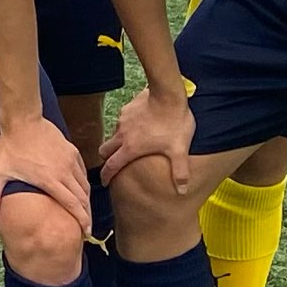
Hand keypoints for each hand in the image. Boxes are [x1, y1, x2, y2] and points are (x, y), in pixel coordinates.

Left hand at [0, 116, 92, 217]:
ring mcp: (70, 160)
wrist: (22, 120)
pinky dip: (83, 183)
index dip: (82, 220)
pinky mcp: (72, 151)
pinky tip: (80, 189)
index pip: (72, 205)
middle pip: (83, 198)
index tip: (87, 232)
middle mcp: (64, 172)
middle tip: (87, 227)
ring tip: (85, 211)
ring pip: (85, 185)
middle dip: (87, 214)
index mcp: (50, 180)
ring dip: (86, 200)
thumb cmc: (10, 147)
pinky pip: (82, 171)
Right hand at [98, 80, 193, 198]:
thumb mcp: (179, 150)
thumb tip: (182, 191)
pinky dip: (126, 127)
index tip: (104, 182)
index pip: (111, 166)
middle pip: (104, 150)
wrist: (168, 95)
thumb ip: (180, 172)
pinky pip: (121, 121)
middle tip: (113, 163)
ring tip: (130, 143)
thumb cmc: (173, 123)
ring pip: (113, 135)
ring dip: (117, 142)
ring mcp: (122, 120)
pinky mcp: (127, 109)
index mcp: (131, 148)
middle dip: (106, 158)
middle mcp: (122, 135)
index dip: (106, 176)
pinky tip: (139, 125)